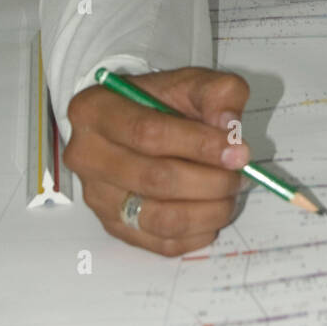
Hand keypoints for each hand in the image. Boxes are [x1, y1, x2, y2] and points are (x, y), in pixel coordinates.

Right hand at [64, 67, 250, 255]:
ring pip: (160, 218)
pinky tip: (212, 211)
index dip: (199, 145)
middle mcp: (86, 156)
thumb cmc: (159, 102)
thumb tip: (229, 125)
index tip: (238, 151)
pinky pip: (162, 243)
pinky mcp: (113, 227)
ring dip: (208, 211)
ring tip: (229, 193)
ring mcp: (97, 197)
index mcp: (95, 110)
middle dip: (210, 180)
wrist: (135, 123)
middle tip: (239, 174)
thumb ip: (216, 93)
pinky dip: (197, 233)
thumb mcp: (190, 82)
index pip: (147, 134)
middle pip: (155, 179)